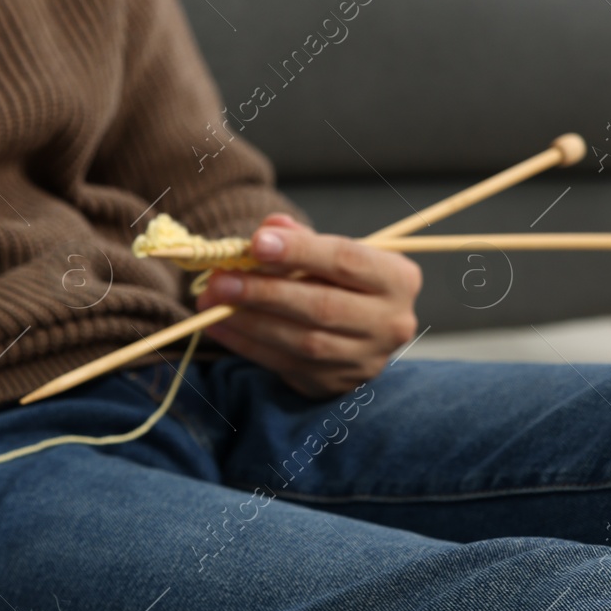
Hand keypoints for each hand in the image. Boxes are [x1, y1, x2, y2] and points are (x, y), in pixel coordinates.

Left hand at [195, 213, 421, 397]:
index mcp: (397, 278)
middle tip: (220, 279)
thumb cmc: (341, 283)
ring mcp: (364, 358)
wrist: (357, 335)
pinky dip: (245, 343)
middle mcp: (390, 322)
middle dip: (264, 291)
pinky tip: (219, 324)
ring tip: (212, 300)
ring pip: (300, 340)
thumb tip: (271, 227)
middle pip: (321, 305)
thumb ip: (303, 240)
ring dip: (248, 320)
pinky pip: (283, 363)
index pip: (347, 260)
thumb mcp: (332, 255)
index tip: (257, 242)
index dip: (300, 251)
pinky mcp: (334, 382)